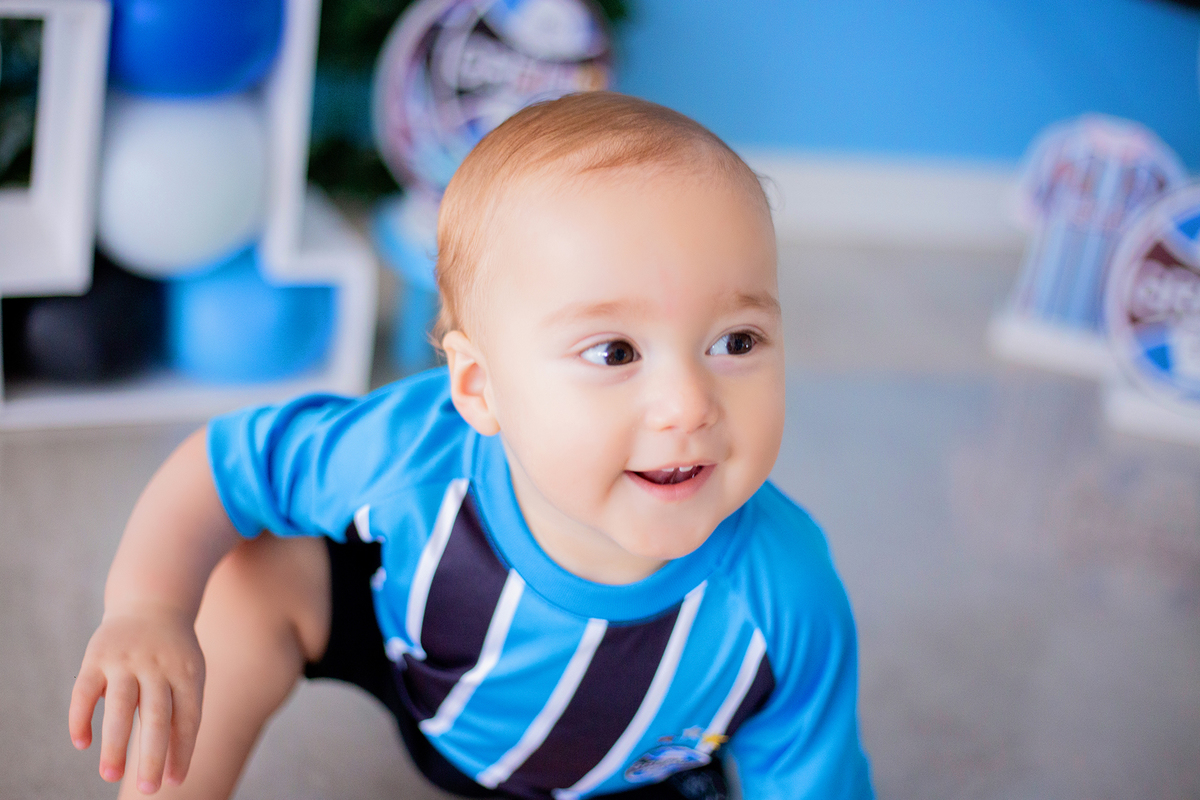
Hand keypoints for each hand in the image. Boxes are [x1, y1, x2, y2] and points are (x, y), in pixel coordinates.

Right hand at [69, 605, 204, 793]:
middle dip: (152, 755)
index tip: (175, 782)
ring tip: (110, 776)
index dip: (182, 751)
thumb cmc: (174, 653)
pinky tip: (82, 743)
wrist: (153, 603)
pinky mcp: (96, 657)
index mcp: (187, 673)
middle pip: (157, 716)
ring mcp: (125, 660)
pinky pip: (84, 692)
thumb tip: (171, 762)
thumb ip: (182, 711)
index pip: (188, 718)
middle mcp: (157, 666)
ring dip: (115, 744)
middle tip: (148, 788)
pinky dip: (81, 719)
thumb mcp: (189, 673)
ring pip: (120, 707)